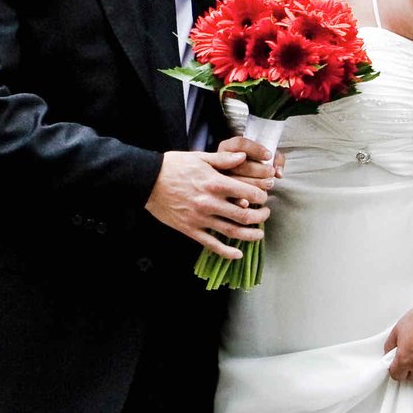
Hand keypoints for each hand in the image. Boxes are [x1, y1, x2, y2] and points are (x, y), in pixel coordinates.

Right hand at [144, 142, 276, 261]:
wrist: (147, 180)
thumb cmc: (173, 166)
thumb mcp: (199, 158)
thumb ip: (223, 159)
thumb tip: (244, 157)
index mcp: (215, 183)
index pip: (249, 193)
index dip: (261, 196)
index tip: (263, 196)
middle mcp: (210, 203)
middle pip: (245, 215)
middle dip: (261, 217)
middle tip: (265, 214)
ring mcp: (200, 219)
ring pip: (232, 232)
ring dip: (250, 235)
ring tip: (259, 234)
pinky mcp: (190, 229)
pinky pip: (211, 244)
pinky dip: (226, 252)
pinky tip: (237, 254)